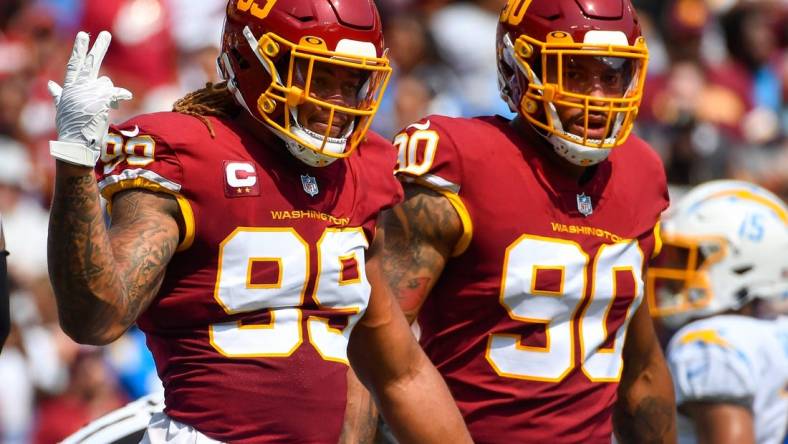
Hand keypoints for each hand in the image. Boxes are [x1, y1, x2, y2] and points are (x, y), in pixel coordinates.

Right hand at [49, 31, 131, 166]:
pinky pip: (116, 92)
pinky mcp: (100, 100)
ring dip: (108, 94)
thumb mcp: (63, 109)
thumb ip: (59, 94)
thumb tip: (50, 84)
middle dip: (98, 47)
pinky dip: (121, 94)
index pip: (74, 65)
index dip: (79, 50)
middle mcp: (78, 88)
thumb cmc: (72, 129)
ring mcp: (89, 93)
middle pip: (90, 63)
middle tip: (105, 33)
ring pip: (106, 83)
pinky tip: (124, 97)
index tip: (83, 35)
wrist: (77, 145)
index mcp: (69, 89)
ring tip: (102, 109)